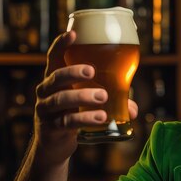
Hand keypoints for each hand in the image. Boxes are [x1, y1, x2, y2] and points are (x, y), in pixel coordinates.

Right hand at [32, 31, 138, 166]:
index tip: (72, 33)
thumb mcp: (87, 104)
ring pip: (61, 99)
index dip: (60, 45)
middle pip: (56, 77)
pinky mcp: (51, 128)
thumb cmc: (72, 115)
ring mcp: (46, 110)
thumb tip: (134, 110)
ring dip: (82, 96)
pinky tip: (100, 118)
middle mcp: (46, 92)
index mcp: (55, 80)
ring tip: (102, 97)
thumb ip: (111, 103)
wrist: (53, 146)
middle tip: (92, 71)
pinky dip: (84, 119)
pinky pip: (67, 121)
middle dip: (73, 72)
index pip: (54, 58)